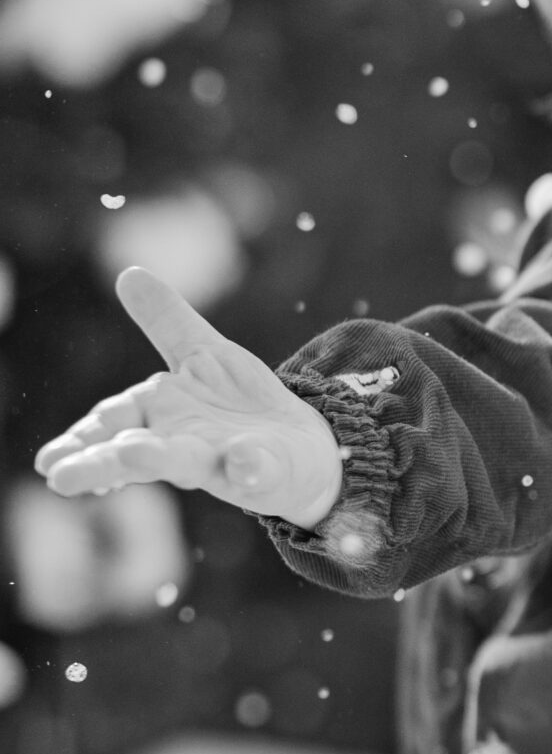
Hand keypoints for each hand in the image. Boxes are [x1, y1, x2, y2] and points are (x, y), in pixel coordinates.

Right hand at [33, 266, 343, 525]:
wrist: (302, 442)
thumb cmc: (237, 404)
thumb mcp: (203, 352)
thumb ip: (167, 321)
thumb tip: (128, 274)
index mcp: (159, 414)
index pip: (112, 422)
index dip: (82, 438)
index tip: (48, 460)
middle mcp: (181, 443)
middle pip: (133, 453)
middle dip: (99, 465)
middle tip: (62, 479)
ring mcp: (221, 459)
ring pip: (183, 463)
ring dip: (157, 459)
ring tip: (131, 458)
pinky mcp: (263, 470)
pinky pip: (256, 469)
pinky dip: (249, 466)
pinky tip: (244, 461)